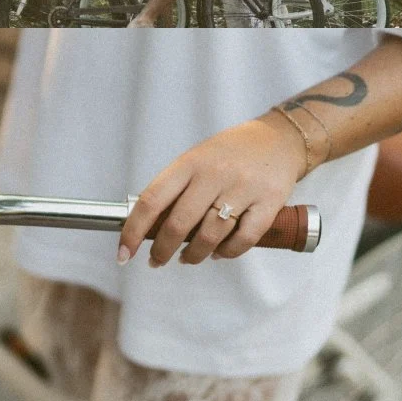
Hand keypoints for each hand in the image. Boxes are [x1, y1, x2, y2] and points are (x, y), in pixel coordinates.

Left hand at [117, 116, 307, 267]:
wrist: (277, 140)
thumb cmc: (230, 153)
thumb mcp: (196, 159)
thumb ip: (176, 189)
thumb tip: (148, 226)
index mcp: (190, 163)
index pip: (152, 200)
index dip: (133, 231)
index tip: (124, 253)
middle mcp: (214, 174)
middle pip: (179, 224)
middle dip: (162, 250)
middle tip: (157, 260)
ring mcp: (243, 188)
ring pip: (210, 236)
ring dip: (194, 255)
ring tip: (189, 258)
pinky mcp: (269, 202)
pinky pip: (243, 239)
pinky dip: (228, 253)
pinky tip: (219, 253)